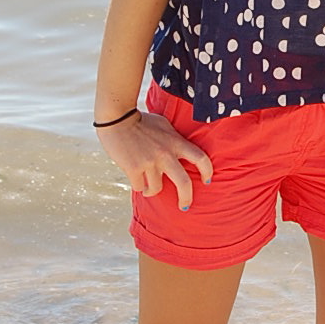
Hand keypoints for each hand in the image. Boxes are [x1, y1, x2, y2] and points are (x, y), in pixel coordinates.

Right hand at [95, 111, 212, 211]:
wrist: (117, 117)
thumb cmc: (142, 121)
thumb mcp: (164, 125)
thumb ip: (175, 139)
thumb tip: (183, 152)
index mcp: (176, 142)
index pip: (200, 158)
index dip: (207, 171)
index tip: (206, 180)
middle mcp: (165, 154)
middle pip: (184, 183)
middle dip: (186, 198)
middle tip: (184, 206)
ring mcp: (149, 162)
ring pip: (155, 188)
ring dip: (151, 190)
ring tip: (147, 186)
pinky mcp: (133, 169)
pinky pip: (139, 187)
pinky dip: (138, 185)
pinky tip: (135, 178)